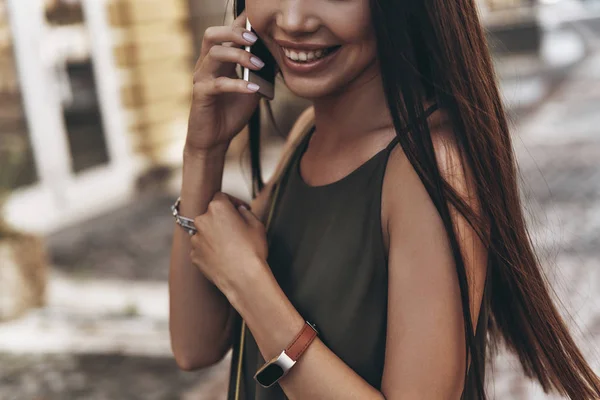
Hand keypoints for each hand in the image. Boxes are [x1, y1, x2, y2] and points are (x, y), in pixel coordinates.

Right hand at [186, 11, 264, 152]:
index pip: (226, 33)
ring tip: (259, 64)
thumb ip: (261, 72)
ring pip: (215, 54)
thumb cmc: (232, 112)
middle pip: (212, 34)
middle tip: (255, 39)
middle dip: (234, 32)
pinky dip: (238, 84)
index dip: (240, 22)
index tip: (258, 17)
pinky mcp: (201, 94)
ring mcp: (202, 78)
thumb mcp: (252, 88)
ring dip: (239, 56)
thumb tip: (281, 57)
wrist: (215, 138)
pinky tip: (254, 88)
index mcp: (219, 60)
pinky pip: (219, 84)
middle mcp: (207, 64)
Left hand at [190, 192, 268, 299]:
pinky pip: (202, 248)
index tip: (239, 210)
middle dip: (222, 219)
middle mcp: (202, 220)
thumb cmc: (252, 250)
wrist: (243, 279)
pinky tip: (224, 257)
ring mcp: (195, 239)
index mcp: (217, 208)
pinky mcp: (194, 255)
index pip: (221, 196)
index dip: (232, 202)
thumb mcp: (257, 224)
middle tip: (236, 229)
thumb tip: (239, 210)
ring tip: (231, 247)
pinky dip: (210, 250)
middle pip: (210, 214)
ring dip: (215, 235)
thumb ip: (245, 212)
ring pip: (205, 232)